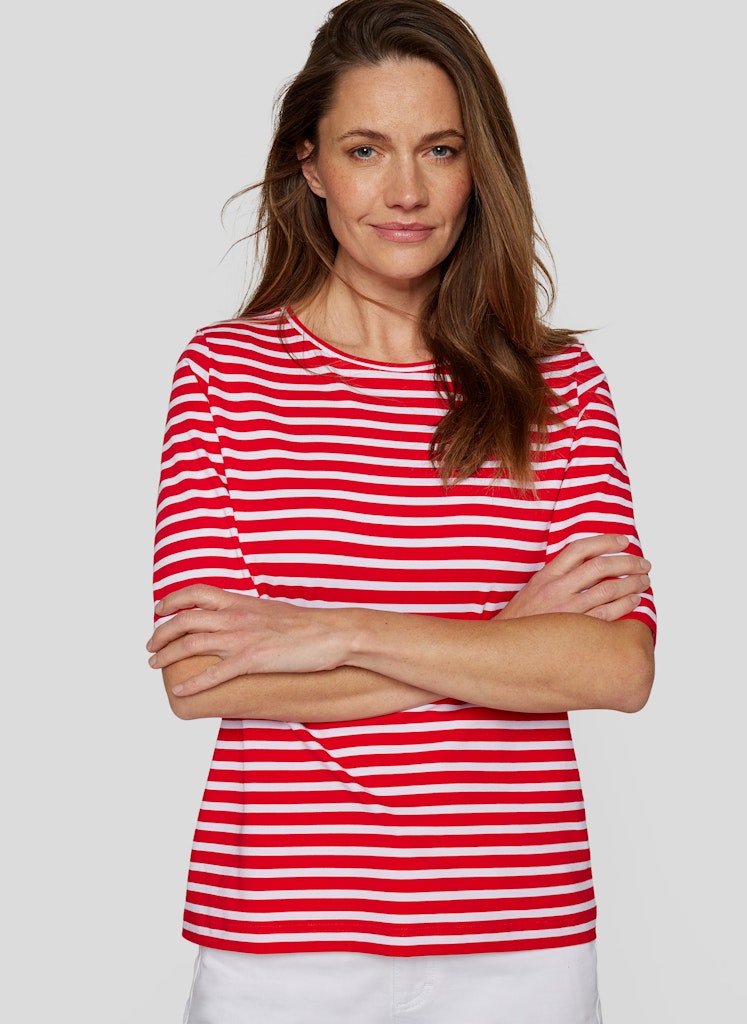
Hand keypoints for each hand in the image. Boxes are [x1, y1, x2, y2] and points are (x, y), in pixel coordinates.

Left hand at [146, 586, 344, 694]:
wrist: (330, 633)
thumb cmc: (306, 624)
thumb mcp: (271, 610)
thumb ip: (249, 613)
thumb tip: (239, 620)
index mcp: (240, 602)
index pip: (196, 593)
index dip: (172, 599)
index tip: (159, 608)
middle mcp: (234, 617)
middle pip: (184, 619)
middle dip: (160, 632)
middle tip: (150, 647)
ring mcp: (241, 638)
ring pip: (190, 643)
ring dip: (166, 655)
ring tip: (154, 665)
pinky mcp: (251, 660)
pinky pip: (213, 673)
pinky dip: (192, 683)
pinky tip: (179, 690)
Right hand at [498, 534, 650, 621]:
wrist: (506, 647)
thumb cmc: (523, 618)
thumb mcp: (534, 588)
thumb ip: (559, 574)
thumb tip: (590, 564)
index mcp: (546, 576)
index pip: (579, 549)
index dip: (605, 541)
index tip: (624, 541)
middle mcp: (557, 589)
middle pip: (600, 567)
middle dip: (627, 562)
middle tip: (643, 564)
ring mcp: (567, 610)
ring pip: (608, 589)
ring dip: (632, 583)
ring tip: (644, 581)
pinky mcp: (575, 630)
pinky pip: (607, 615)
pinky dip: (625, 605)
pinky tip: (635, 600)